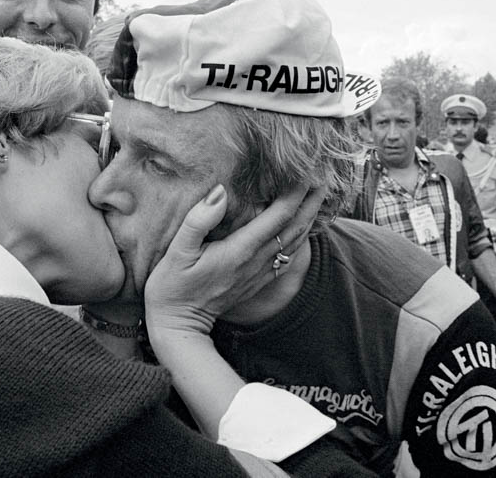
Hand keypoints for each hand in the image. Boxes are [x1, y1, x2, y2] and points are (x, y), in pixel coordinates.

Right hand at [145, 184, 323, 335]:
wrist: (178, 324)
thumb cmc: (172, 285)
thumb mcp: (177, 250)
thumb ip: (199, 219)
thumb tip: (221, 191)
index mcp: (240, 250)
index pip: (278, 216)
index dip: (295, 192)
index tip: (305, 170)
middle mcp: (257, 261)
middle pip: (295, 226)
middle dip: (311, 200)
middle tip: (324, 176)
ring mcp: (260, 273)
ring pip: (296, 241)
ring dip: (310, 216)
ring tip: (319, 195)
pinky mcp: (258, 280)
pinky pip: (288, 255)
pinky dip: (301, 237)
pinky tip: (304, 226)